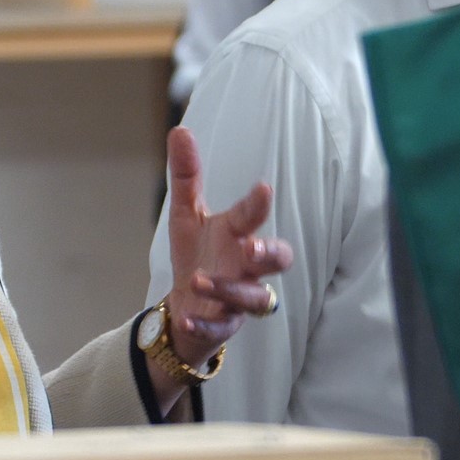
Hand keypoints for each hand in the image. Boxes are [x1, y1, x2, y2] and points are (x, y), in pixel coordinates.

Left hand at [162, 126, 293, 368]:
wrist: (187, 307)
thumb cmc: (197, 254)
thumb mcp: (186, 214)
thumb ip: (186, 176)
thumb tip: (180, 130)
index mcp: (238, 234)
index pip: (252, 217)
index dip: (258, 205)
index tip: (263, 189)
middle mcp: (247, 266)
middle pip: (279, 260)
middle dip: (269, 253)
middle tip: (250, 249)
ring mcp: (239, 299)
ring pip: (255, 299)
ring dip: (229, 290)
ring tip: (199, 280)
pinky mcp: (224, 326)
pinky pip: (221, 330)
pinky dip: (205, 326)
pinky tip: (186, 319)